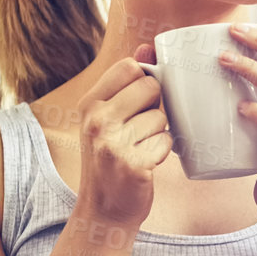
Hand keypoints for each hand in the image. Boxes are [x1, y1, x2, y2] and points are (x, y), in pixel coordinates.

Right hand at [72, 44, 168, 230]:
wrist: (104, 210)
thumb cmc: (111, 159)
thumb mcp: (108, 118)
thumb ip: (127, 83)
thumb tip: (148, 45)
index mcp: (89, 104)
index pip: (130, 66)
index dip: (144, 80)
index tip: (138, 101)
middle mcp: (96, 120)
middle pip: (151, 87)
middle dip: (155, 107)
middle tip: (140, 130)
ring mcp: (113, 142)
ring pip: (161, 117)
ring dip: (159, 133)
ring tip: (140, 149)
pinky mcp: (134, 163)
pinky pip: (167, 141)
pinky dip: (163, 152)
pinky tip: (146, 163)